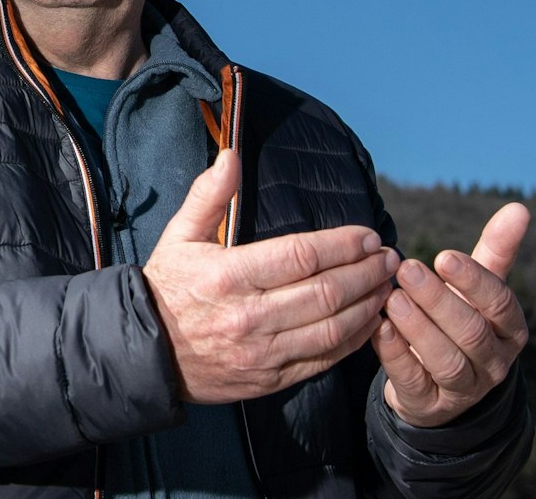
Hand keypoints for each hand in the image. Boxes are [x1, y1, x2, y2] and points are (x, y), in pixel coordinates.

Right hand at [143, 150, 399, 403]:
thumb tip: (231, 154)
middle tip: (389, 258)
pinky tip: (371, 321)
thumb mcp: (179, 235)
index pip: (301, 256)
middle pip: (326, 293)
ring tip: (388, 285)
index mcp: (228, 276)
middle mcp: (249, 316)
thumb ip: (208, 195)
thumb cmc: (167, 287)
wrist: (146, 353)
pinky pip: (323, 361)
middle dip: (366, 273)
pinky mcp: (270, 380)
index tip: (368, 235)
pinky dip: (355, 341)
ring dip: (369, 305)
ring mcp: (261, 353)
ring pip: (332, 329)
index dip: (342, 245)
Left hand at [373, 203, 530, 427]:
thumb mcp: (477, 288)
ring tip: (393, 298)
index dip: (473, 281)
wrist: (438, 382)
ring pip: (447, 360)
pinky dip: (395, 355)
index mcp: (510, 330)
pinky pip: (414, 382)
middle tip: (407, 269)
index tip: (443, 256)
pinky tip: (379, 328)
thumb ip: (496, 250)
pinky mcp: (429, 405)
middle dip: (439, 299)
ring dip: (418, 327)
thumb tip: (519, 207)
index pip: (500, 304)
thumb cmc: (460, 319)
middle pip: (471, 332)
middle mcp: (494, 362)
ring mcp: (464, 389)